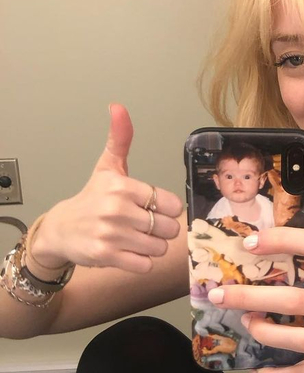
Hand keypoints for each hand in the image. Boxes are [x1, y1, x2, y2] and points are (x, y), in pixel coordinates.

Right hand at [31, 104, 182, 272]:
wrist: (62, 229)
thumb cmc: (91, 199)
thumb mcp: (107, 167)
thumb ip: (120, 140)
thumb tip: (118, 107)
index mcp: (122, 186)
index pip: (172, 205)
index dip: (166, 210)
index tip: (152, 209)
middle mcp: (117, 209)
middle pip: (169, 229)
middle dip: (160, 231)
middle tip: (142, 226)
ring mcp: (112, 234)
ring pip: (159, 248)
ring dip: (151, 247)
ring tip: (133, 238)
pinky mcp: (107, 256)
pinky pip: (145, 265)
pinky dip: (141, 262)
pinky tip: (127, 251)